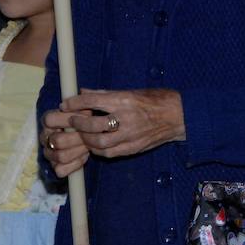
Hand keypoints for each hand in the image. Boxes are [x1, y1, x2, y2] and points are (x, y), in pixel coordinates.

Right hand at [41, 110, 89, 177]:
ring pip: (60, 156)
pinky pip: (61, 170)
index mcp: (48, 120)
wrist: (86, 136)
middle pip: (58, 141)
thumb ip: (83, 107)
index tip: (84, 118)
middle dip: (77, 139)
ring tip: (88, 146)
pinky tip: (84, 156)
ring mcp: (48, 152)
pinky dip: (75, 164)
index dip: (68, 120)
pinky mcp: (54, 167)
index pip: (50, 120)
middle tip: (90, 137)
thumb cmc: (84, 120)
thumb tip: (88, 110)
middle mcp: (45, 136)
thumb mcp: (84, 110)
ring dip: (78, 152)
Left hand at [61, 88, 185, 158]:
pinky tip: (95, 145)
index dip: (75, 103)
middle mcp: (126, 118)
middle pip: (93, 125)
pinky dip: (98, 150)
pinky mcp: (133, 148)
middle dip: (78, 124)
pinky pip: (110, 153)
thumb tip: (84, 92)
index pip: (93, 101)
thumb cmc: (155, 100)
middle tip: (72, 121)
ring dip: (86, 139)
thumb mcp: (131, 91)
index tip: (66, 104)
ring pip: (99, 143)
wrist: (178, 116)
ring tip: (82, 134)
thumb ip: (106, 94)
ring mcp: (130, 136)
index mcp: (125, 100)